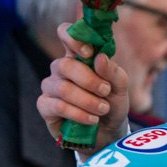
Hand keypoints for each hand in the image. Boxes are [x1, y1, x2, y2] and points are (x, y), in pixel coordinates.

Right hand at [36, 22, 130, 156]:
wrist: (107, 133)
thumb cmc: (112, 104)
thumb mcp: (121, 88)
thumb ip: (113, 72)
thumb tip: (99, 58)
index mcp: (78, 56)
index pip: (66, 34)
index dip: (73, 38)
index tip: (89, 52)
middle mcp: (61, 69)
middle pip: (65, 65)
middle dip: (89, 80)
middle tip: (106, 91)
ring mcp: (51, 87)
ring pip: (62, 88)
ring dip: (87, 100)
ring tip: (103, 109)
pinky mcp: (45, 107)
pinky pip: (57, 106)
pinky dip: (78, 113)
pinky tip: (91, 119)